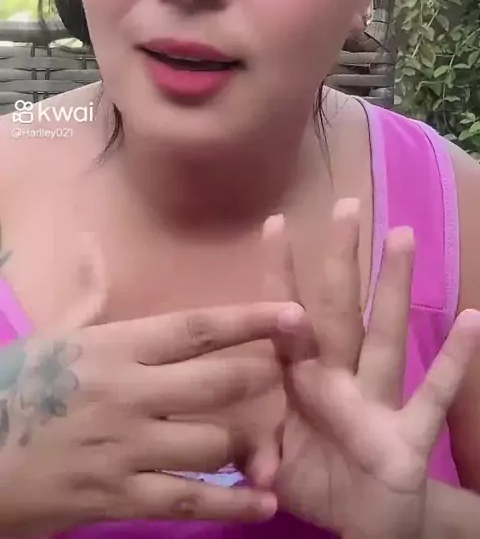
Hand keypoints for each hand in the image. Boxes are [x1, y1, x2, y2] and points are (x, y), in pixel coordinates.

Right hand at [0, 237, 304, 536]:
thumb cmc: (15, 387)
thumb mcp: (52, 334)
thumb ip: (87, 292)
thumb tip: (89, 240)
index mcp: (116, 346)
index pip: (196, 328)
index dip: (249, 319)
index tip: (293, 314)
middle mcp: (129, 393)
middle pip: (216, 384)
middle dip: (261, 380)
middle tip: (290, 378)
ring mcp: (125, 448)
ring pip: (211, 444)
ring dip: (249, 444)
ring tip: (270, 446)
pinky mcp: (117, 497)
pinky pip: (188, 501)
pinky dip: (231, 504)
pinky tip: (262, 503)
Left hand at [265, 200, 479, 538]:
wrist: (361, 527)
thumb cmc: (315, 479)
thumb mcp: (274, 466)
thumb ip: (256, 452)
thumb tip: (246, 459)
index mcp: (302, 381)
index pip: (286, 319)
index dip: (280, 274)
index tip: (273, 222)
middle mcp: (340, 379)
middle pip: (339, 311)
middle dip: (340, 260)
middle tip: (345, 205)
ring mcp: (377, 402)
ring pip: (386, 336)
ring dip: (394, 288)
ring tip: (403, 236)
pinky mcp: (408, 437)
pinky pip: (432, 396)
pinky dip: (453, 362)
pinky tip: (473, 320)